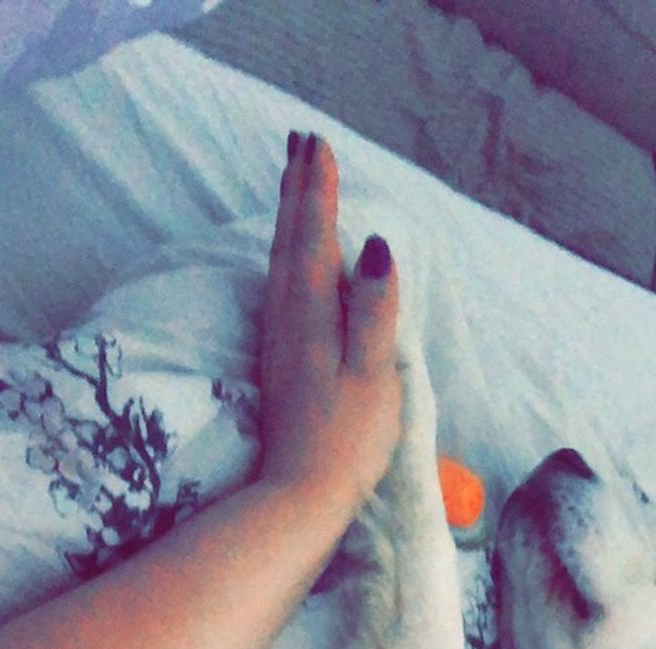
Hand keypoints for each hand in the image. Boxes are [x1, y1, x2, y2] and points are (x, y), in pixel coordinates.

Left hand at [256, 131, 402, 540]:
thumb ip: (375, 309)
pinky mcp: (279, 363)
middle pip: (290, 240)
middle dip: (297, 191)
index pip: (316, 236)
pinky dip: (287, 257)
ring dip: (287, 218)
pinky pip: (280, 288)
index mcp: (313, 314)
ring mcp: (279, 341)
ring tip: (293, 184)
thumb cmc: (346, 444)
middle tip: (299, 144)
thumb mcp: (373, 375)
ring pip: (280, 262)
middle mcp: (287, 318)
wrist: (297, 499)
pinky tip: (290, 260)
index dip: (318, 189)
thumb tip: (377, 247)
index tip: (318, 143)